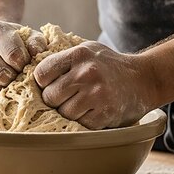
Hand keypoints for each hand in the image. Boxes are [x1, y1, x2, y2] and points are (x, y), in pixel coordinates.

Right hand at [0, 20, 45, 97]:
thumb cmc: (16, 44)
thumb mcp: (29, 39)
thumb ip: (37, 43)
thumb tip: (36, 52)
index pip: (14, 56)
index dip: (24, 66)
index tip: (25, 65)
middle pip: (1, 75)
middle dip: (13, 80)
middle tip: (15, 76)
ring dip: (2, 90)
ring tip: (6, 83)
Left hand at [33, 41, 153, 128]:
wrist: (144, 79)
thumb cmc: (109, 65)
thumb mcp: (87, 50)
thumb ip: (62, 58)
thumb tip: (29, 67)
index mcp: (79, 55)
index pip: (41, 73)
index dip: (42, 82)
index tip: (49, 84)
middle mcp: (87, 73)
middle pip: (50, 96)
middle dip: (53, 100)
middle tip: (65, 97)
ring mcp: (97, 95)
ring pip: (64, 113)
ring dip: (68, 112)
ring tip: (79, 104)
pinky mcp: (105, 114)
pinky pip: (80, 124)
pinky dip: (82, 121)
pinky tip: (90, 111)